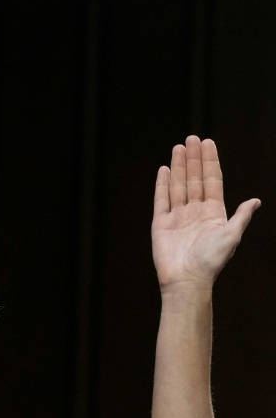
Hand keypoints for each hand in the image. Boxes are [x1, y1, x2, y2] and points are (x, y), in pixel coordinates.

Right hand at [151, 135, 259, 291]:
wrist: (187, 279)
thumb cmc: (211, 261)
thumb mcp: (231, 236)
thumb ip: (241, 217)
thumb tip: (256, 201)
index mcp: (214, 213)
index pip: (212, 181)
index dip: (211, 162)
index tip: (208, 143)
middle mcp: (195, 211)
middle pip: (195, 179)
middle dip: (194, 159)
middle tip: (192, 138)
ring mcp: (178, 216)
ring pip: (179, 185)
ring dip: (179, 166)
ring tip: (179, 148)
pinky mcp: (161, 223)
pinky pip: (162, 200)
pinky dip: (163, 185)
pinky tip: (165, 170)